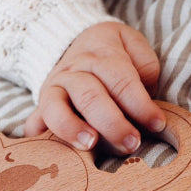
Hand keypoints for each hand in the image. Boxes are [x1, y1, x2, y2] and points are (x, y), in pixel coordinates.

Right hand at [25, 22, 165, 153]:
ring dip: (72, 127)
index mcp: (101, 54)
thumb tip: (146, 91)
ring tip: (90, 144)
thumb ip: (145, 64)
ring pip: (57, 107)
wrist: (74, 41)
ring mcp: (54, 88)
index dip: (140, 104)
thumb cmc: (112, 52)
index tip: (157, 124)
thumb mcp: (132, 44)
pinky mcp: (42, 105)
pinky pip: (34, 121)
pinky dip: (37, 135)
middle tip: (132, 143)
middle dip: (113, 123)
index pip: (121, 80)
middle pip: (91, 96)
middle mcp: (74, 70)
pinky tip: (49, 149)